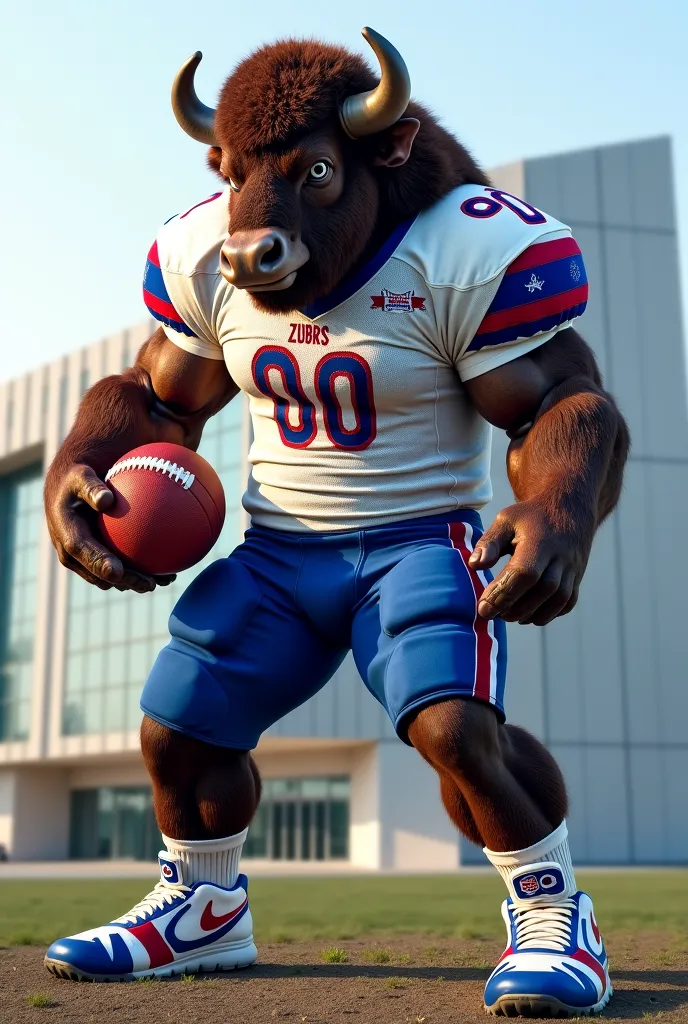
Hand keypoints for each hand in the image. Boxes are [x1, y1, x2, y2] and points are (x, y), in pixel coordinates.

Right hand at [45, 463, 175, 592]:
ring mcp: (83, 560)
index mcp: (67, 532)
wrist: (67, 492)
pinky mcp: (95, 560)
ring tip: (162, 581)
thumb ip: (91, 487)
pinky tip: (163, 571)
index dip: (99, 562)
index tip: (118, 571)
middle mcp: (72, 552)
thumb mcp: (80, 477)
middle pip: (99, 574)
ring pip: (110, 579)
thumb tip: (106, 500)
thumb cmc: (78, 480)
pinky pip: (117, 572)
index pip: (81, 550)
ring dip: (134, 583)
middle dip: (124, 581)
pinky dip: (137, 574)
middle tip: (150, 584)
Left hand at [468, 499, 592, 625]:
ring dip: (532, 614)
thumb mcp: (506, 520)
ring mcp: (572, 569)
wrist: (569, 508)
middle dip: (515, 608)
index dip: (503, 593)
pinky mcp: (577, 578)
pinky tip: (529, 615)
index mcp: (540, 542)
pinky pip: (567, 603)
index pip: (524, 573)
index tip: (483, 608)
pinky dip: (549, 614)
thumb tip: (475, 565)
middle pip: (542, 590)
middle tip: (493, 613)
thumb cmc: (531, 517)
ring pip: (557, 600)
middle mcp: (560, 557)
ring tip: (508, 616)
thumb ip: (489, 542)